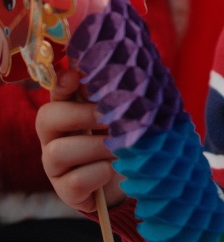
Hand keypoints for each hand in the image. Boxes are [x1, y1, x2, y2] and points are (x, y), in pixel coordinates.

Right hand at [36, 67, 126, 212]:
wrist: (133, 177)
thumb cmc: (128, 137)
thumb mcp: (127, 115)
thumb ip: (120, 97)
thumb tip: (124, 77)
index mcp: (68, 109)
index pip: (57, 91)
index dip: (62, 83)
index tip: (76, 76)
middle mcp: (55, 135)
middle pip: (46, 118)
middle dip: (81, 115)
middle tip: (110, 118)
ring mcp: (56, 165)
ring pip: (57, 152)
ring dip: (94, 147)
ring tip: (119, 147)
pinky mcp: (66, 191)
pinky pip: (73, 182)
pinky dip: (97, 174)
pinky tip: (113, 169)